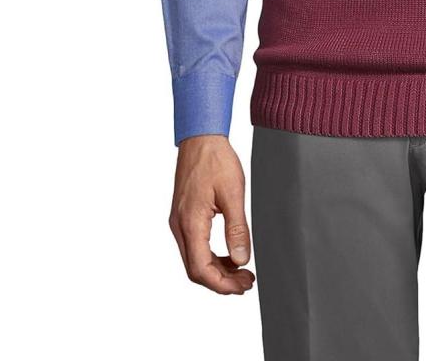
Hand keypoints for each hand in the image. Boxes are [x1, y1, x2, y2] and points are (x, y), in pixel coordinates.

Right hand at [169, 135, 255, 294]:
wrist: (200, 138)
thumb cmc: (215, 160)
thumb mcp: (233, 193)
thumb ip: (237, 229)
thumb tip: (241, 259)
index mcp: (190, 223)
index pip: (200, 269)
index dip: (222, 284)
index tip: (242, 286)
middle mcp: (180, 226)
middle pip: (195, 269)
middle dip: (221, 281)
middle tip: (246, 282)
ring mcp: (179, 222)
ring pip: (194, 259)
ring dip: (216, 270)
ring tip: (241, 272)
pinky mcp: (183, 216)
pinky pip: (194, 246)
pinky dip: (211, 256)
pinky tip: (228, 254)